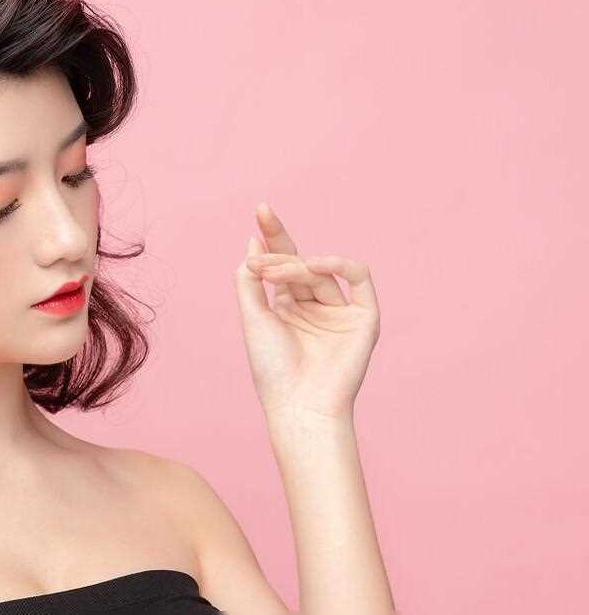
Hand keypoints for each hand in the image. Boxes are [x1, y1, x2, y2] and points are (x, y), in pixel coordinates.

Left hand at [233, 202, 380, 422]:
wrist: (297, 403)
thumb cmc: (271, 368)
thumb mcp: (253, 317)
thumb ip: (250, 280)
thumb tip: (253, 242)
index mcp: (287, 306)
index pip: (280, 264)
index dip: (272, 237)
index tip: (259, 211)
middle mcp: (314, 306)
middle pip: (299, 261)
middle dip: (280, 240)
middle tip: (261, 224)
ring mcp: (340, 311)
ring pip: (319, 270)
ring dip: (294, 265)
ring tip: (271, 271)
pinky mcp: (364, 317)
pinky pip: (358, 277)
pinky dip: (337, 264)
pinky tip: (313, 264)